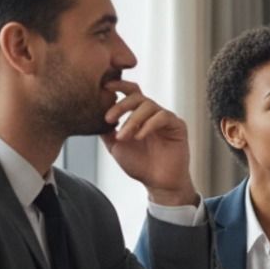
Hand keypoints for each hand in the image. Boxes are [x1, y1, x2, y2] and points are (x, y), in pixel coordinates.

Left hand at [101, 80, 196, 206]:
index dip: (119, 85)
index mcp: (139, 115)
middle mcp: (153, 113)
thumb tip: (92, 117)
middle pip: (138, 96)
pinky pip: (162, 117)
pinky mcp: (177, 126)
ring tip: (124, 136)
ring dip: (133, 120)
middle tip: (109, 119)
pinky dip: (149, 125)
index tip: (104, 87)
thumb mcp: (116, 147)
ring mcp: (165, 118)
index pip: (130, 93)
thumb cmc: (140, 165)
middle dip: (121, 106)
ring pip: (149, 106)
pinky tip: (139, 136)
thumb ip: (106, 132)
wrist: (158, 183)